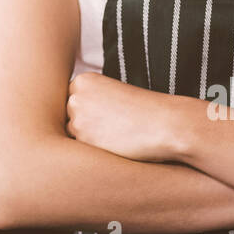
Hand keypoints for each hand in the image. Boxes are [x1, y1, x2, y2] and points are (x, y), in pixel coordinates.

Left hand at [65, 72, 188, 162]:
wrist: (166, 123)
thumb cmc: (145, 111)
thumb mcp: (112, 96)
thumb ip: (89, 103)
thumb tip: (67, 122)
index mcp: (83, 80)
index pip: (70, 102)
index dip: (87, 113)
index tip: (106, 116)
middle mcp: (75, 97)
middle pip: (67, 118)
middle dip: (84, 126)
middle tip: (111, 128)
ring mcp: (77, 118)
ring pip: (72, 136)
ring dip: (87, 140)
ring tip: (115, 137)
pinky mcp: (84, 141)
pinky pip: (80, 151)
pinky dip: (94, 152)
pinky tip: (114, 146)